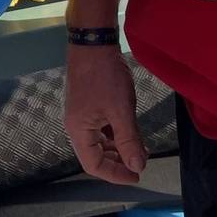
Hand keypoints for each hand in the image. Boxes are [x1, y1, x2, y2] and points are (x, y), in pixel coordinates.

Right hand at [62, 46, 147, 185]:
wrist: (93, 42)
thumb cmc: (105, 77)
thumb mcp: (121, 110)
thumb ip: (129, 141)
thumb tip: (137, 167)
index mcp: (79, 130)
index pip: (93, 165)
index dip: (115, 174)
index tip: (137, 174)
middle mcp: (76, 125)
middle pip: (95, 155)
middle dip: (118, 161)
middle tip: (141, 161)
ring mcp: (81, 114)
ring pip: (99, 141)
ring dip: (118, 147)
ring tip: (139, 147)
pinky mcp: (87, 104)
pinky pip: (100, 128)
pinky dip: (115, 134)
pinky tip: (130, 130)